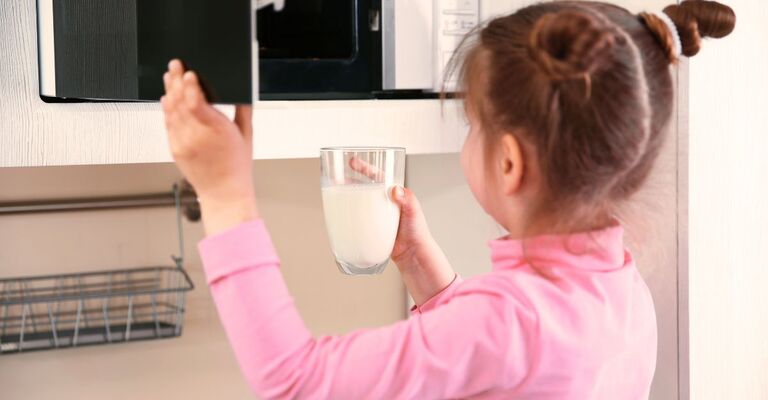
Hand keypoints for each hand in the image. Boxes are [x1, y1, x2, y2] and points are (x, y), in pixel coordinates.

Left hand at [162, 59, 258, 234]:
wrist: (224, 192)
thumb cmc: (237, 166)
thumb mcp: (246, 136)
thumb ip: (243, 110)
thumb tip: (241, 91)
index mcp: (218, 131)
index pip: (197, 103)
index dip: (190, 86)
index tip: (189, 73)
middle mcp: (198, 136)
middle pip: (180, 102)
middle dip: (175, 81)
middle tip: (174, 65)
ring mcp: (183, 143)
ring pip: (171, 111)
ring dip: (168, 90)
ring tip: (168, 76)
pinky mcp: (175, 149)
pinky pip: (167, 124)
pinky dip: (166, 109)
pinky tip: (166, 98)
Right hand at [349, 158, 455, 304]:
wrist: (413, 254)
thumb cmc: (417, 232)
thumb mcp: (414, 212)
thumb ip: (408, 200)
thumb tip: (396, 190)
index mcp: (394, 195)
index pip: (378, 176)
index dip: (365, 168)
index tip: (353, 162)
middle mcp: (384, 203)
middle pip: (364, 188)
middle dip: (350, 181)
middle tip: (337, 178)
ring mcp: (377, 216)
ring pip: (359, 203)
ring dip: (347, 198)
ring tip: (335, 195)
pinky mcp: (371, 228)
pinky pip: (358, 220)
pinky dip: (349, 216)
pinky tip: (340, 217)